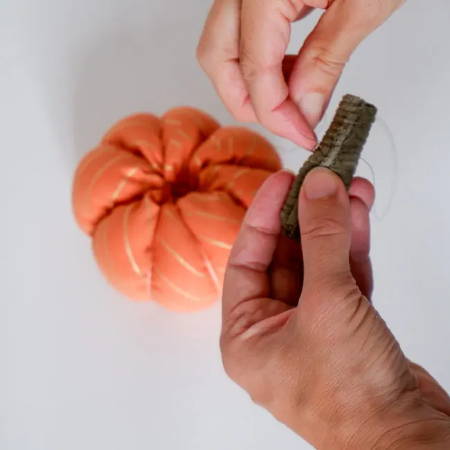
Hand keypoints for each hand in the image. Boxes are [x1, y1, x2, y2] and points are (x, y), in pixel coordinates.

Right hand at [197, 0, 403, 148]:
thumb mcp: (364, 3)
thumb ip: (325, 62)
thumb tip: (303, 110)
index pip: (255, 70)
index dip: (276, 113)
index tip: (302, 134)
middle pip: (218, 59)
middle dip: (247, 102)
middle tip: (285, 123)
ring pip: (221, 46)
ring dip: (248, 83)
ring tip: (292, 96)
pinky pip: (238, 31)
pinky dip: (256, 60)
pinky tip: (290, 68)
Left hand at [221, 168, 449, 448]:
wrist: (408, 440)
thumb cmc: (353, 394)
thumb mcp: (329, 303)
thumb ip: (322, 239)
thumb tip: (317, 186)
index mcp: (245, 335)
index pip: (246, 258)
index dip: (263, 214)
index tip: (282, 179)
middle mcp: (272, 331)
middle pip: (284, 257)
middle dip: (306, 217)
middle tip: (321, 179)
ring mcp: (310, 328)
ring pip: (317, 264)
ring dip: (333, 227)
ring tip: (350, 188)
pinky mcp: (344, 329)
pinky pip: (341, 279)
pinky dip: (351, 249)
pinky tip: (359, 216)